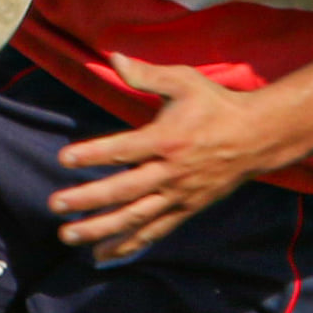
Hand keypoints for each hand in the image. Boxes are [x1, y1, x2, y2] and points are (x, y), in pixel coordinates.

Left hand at [49, 53, 262, 262]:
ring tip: (67, 235)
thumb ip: (146, 74)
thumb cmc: (216, 105)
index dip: (93, 154)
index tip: (64, 159)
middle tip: (55, 204)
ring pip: (135, 218)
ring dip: (100, 230)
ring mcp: (179, 195)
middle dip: (87, 199)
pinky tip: (101, 255)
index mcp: (167, 138)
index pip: (123, 149)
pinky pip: (154, 232)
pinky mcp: (186, 209)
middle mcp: (171, 171)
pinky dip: (128, 245)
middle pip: (123, 190)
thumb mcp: (184, 81)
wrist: (257, 137)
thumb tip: (113, 58)